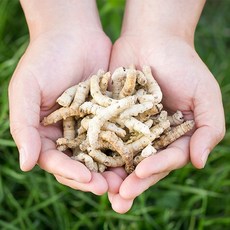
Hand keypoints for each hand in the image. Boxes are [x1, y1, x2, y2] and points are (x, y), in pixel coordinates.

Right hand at [9, 1, 111, 194]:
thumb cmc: (44, 59)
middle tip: (111, 188)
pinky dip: (126, 145)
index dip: (70, 173)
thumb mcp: (26, 90)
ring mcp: (90, 125)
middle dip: (94, 177)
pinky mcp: (109, 114)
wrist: (73, 34)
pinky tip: (138, 155)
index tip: (88, 181)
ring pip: (102, 153)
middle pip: (80, 162)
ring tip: (128, 180)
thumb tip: (26, 164)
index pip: (56, 161)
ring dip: (113, 168)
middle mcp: (68, 133)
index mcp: (46, 132)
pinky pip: (118, 133)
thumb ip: (24, 127)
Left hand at [106, 32, 224, 212]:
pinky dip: (94, 147)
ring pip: (118, 155)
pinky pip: (102, 134)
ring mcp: (128, 127)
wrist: (154, 40)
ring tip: (98, 189)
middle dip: (130, 182)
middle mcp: (150, 136)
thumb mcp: (204, 95)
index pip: (165, 160)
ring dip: (109, 173)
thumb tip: (198, 162)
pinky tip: (83, 160)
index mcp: (173, 136)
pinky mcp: (110, 116)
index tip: (140, 176)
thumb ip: (209, 129)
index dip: (154, 169)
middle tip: (118, 200)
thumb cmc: (184, 65)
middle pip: (140, 164)